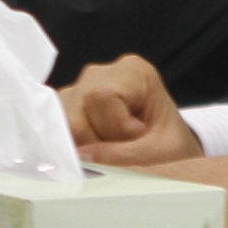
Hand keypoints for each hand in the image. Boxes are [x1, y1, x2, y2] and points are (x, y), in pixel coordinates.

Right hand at [61, 54, 202, 165]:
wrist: (170, 150)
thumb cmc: (170, 147)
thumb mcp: (157, 154)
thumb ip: (121, 156)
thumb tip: (80, 155)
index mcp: (133, 71)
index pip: (100, 96)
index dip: (115, 126)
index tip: (139, 136)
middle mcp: (102, 72)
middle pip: (74, 107)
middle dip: (95, 138)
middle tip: (124, 145)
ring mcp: (81, 86)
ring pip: (62, 118)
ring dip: (85, 143)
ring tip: (113, 145)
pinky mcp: (70, 103)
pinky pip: (58, 125)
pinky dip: (76, 143)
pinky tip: (99, 144)